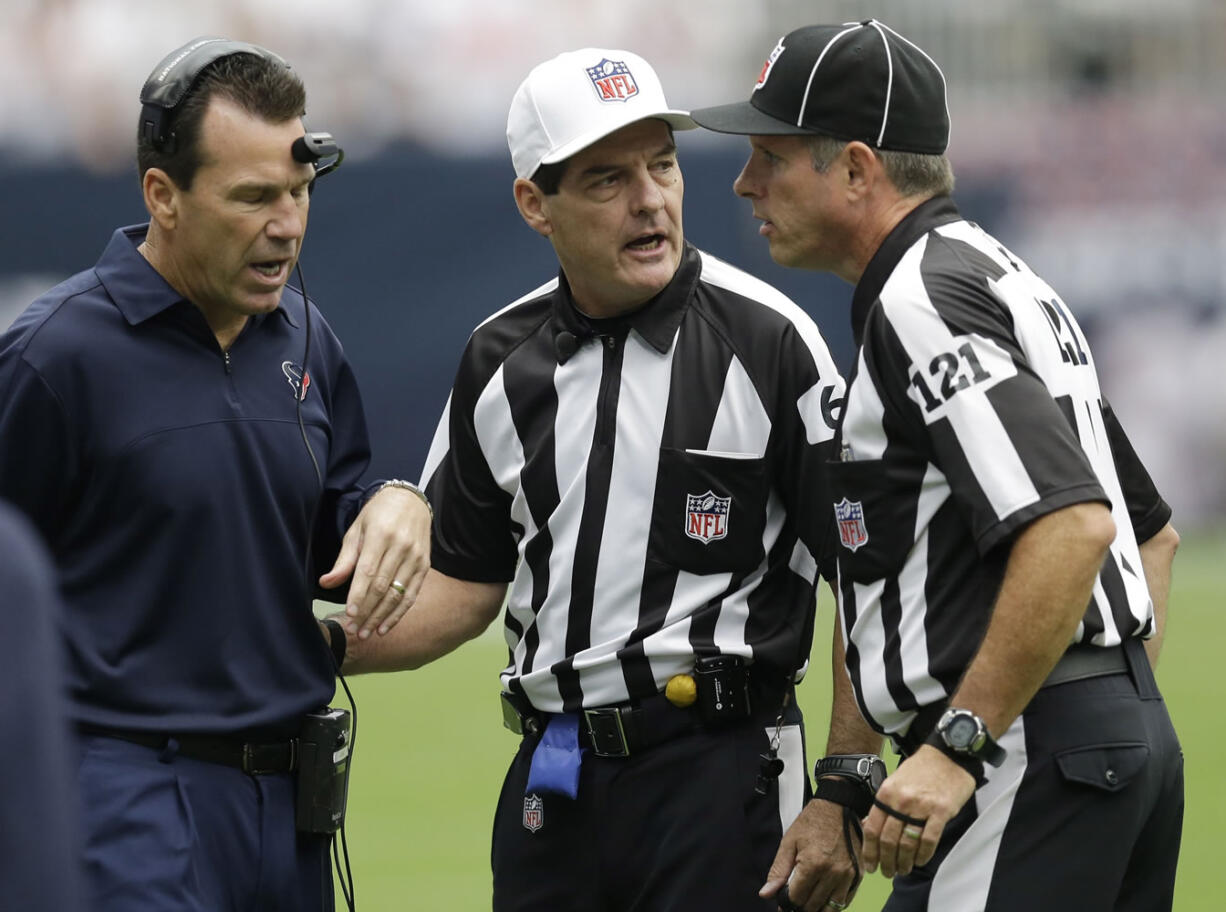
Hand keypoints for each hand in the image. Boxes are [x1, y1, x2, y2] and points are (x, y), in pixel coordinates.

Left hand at [318, 485, 430, 638]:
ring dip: (381, 617)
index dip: (359, 595)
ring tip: (366, 633)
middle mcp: (401, 547)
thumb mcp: (356, 531)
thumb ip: (344, 560)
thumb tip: (327, 583)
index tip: (349, 615)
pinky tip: (385, 626)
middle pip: (383, 587)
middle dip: (367, 611)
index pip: (368, 571)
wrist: (411, 502)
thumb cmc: (378, 516)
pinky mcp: (424, 566)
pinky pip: (411, 594)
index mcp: (381, 535)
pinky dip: (398, 613)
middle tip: (354, 630)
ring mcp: (416, 558)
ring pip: (397, 594)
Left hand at [760, 798, 859, 910]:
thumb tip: (767, 894)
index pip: (797, 898)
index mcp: (813, 864)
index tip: (782, 900)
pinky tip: (824, 897)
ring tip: (808, 901)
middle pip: (813, 906)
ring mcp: (848, 875)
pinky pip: (846, 900)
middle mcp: (833, 873)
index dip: (786, 902)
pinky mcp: (858, 875)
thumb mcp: (789, 842)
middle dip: (801, 907)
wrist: (839, 806)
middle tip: (794, 899)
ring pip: (831, 908)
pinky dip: (834, 903)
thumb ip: (778, 870)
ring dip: (818, 908)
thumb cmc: (813, 821)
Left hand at [860, 746, 975, 878]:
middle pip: (888, 840)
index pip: (872, 828)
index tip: (870, 865)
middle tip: (888, 872)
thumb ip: (883, 804)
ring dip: (904, 862)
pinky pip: (928, 840)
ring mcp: (921, 806)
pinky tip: (920, 861)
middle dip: (886, 861)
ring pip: (907, 843)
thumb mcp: (895, 782)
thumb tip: (869, 825)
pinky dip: (923, 855)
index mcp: (886, 793)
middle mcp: (901, 801)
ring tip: (903, 869)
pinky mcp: (940, 811)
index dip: (869, 851)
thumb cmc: (920, 770)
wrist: (948, 756)